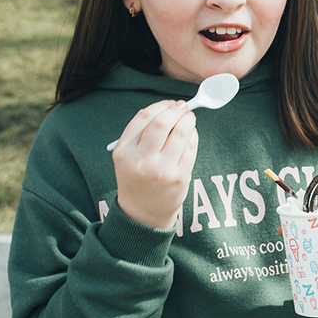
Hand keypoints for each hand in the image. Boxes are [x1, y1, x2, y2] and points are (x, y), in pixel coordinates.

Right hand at [111, 100, 197, 228]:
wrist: (143, 213)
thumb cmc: (137, 178)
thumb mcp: (128, 156)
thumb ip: (142, 133)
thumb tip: (170, 106)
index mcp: (123, 151)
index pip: (144, 117)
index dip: (160, 106)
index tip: (170, 104)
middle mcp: (141, 160)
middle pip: (162, 122)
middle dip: (176, 110)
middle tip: (183, 108)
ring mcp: (161, 170)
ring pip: (181, 133)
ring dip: (189, 120)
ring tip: (189, 118)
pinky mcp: (179, 177)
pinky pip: (191, 148)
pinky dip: (193, 136)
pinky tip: (191, 134)